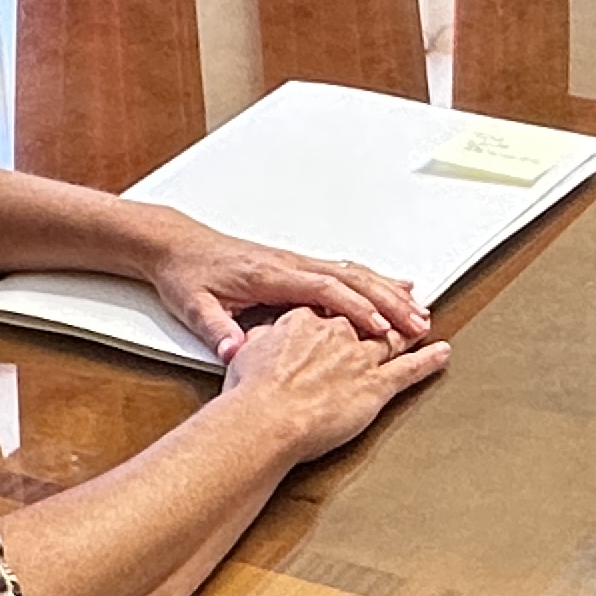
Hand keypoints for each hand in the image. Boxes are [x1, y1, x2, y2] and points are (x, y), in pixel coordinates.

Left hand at [146, 217, 432, 359]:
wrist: (177, 246)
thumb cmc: (187, 274)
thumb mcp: (193, 305)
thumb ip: (214, 327)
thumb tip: (232, 349)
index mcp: (270, 274)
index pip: (324, 289)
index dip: (357, 309)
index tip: (382, 328)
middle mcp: (289, 264)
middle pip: (351, 279)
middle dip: (389, 301)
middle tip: (418, 323)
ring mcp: (296, 263)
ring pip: (353, 272)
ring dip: (388, 290)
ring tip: (418, 310)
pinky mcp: (296, 266)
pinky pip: (344, 271)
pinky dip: (373, 281)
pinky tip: (392, 288)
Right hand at [217, 307, 450, 460]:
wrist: (263, 421)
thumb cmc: (249, 395)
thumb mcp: (243, 355)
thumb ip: (257, 342)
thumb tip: (248, 339)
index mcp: (302, 320)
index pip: (329, 306)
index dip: (343, 306)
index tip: (350, 304)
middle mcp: (335, 332)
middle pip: (365, 315)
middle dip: (382, 311)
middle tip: (397, 306)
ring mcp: (358, 357)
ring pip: (391, 337)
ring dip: (408, 328)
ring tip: (421, 321)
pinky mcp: (375, 385)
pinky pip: (409, 369)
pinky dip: (428, 361)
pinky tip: (441, 352)